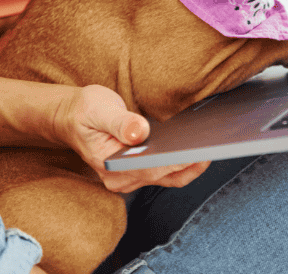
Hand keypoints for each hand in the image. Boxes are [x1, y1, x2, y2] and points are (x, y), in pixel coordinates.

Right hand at [54, 84, 210, 192]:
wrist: (72, 118)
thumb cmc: (85, 112)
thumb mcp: (98, 109)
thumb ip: (119, 121)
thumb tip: (139, 132)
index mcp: (110, 165)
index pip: (152, 168)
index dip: (178, 161)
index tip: (199, 151)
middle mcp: (121, 178)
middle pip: (165, 175)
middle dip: (192, 161)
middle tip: (215, 143)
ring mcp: (131, 178)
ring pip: (170, 177)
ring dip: (192, 164)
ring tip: (212, 144)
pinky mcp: (140, 172)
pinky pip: (168, 172)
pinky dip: (185, 162)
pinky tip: (198, 147)